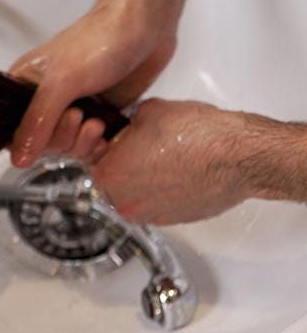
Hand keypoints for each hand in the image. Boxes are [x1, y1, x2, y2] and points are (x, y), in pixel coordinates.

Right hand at [9, 0, 176, 166]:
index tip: (49, 130)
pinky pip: (88, 145)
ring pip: (66, 147)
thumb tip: (19, 157)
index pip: (12, 130)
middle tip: (79, 116)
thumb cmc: (99, 40)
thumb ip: (38, 121)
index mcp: (23, 86)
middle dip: (63, 138)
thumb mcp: (62, 82)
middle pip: (41, 144)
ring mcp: (71, 108)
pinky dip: (96, 147)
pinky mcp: (96, 115)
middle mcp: (45, 100)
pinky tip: (105, 136)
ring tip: (96, 122)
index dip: (29, 139)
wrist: (144, 27)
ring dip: (82, 142)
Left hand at [89, 99, 250, 224]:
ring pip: (136, 194)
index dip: (111, 145)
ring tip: (167, 158)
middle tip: (147, 148)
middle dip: (127, 164)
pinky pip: (158, 204)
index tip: (123, 139)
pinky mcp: (173, 221)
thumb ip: (129, 122)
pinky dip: (164, 191)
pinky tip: (180, 172)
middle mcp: (124, 201)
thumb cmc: (197, 135)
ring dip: (145, 179)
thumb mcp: (149, 110)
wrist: (239, 157)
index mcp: (108, 174)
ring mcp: (150, 215)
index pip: (94, 159)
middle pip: (114, 180)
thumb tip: (131, 126)